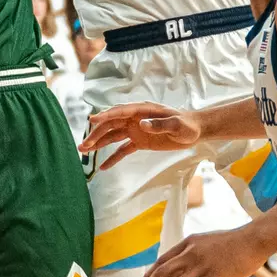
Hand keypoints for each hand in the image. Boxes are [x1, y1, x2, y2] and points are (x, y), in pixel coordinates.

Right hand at [79, 102, 200, 169]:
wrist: (193, 131)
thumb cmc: (186, 125)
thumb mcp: (176, 125)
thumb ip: (159, 124)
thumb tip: (141, 124)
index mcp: (142, 110)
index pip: (120, 112)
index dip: (105, 116)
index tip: (92, 120)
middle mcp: (134, 118)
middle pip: (111, 125)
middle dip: (96, 134)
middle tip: (83, 146)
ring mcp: (135, 130)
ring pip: (113, 136)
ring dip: (99, 143)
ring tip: (84, 151)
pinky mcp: (139, 142)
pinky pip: (122, 149)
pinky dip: (113, 157)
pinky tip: (103, 166)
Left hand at [137, 228, 266, 276]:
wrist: (250, 241)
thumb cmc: (232, 242)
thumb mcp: (207, 242)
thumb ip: (195, 251)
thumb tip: (186, 263)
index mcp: (188, 242)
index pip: (163, 260)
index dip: (151, 274)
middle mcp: (190, 254)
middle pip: (162, 273)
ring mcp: (199, 267)